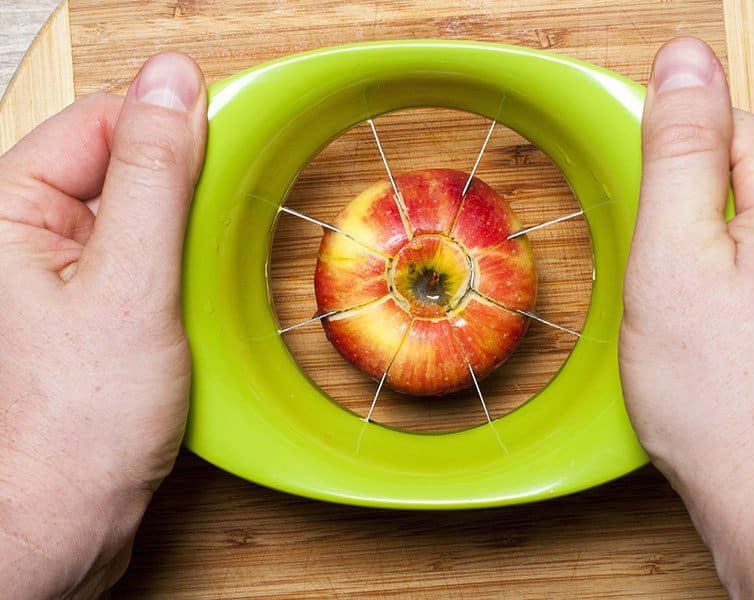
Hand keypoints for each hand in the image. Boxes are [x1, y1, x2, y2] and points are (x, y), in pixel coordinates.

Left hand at [0, 53, 206, 596]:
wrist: (69, 514)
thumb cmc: (78, 423)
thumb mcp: (131, 284)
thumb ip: (154, 176)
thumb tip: (173, 85)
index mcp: (6, 210)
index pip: (99, 119)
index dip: (167, 129)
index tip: (222, 151)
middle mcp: (23, 232)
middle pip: (120, 160)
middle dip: (178, 191)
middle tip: (204, 238)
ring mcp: (54, 266)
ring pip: (138, 207)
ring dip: (182, 232)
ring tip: (191, 282)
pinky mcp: (84, 297)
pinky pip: (141, 250)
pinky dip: (177, 264)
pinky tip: (186, 300)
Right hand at [620, 37, 753, 596]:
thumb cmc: (719, 391)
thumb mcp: (674, 255)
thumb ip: (680, 151)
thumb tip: (682, 62)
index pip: (731, 124)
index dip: (673, 159)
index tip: (647, 207)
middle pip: (743, 173)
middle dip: (690, 210)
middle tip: (666, 273)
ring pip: (746, 224)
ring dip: (706, 251)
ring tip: (691, 310)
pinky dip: (725, 285)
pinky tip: (713, 328)